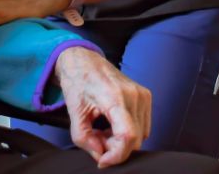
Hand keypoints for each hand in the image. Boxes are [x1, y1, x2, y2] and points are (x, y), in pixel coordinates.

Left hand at [54, 47, 150, 167]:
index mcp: (114, 96)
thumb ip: (84, 137)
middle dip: (115, 147)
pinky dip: (128, 131)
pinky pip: (143, 126)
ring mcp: (142, 94)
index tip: (102, 160)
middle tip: (96, 137)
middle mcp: (133, 94)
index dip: (116, 155)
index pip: (127, 136)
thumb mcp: (73, 110)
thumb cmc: (77, 80)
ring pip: (141, 135)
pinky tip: (111, 123)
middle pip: (135, 139)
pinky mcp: (145, 95)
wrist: (83, 58)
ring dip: (122, 140)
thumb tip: (100, 155)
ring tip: (102, 128)